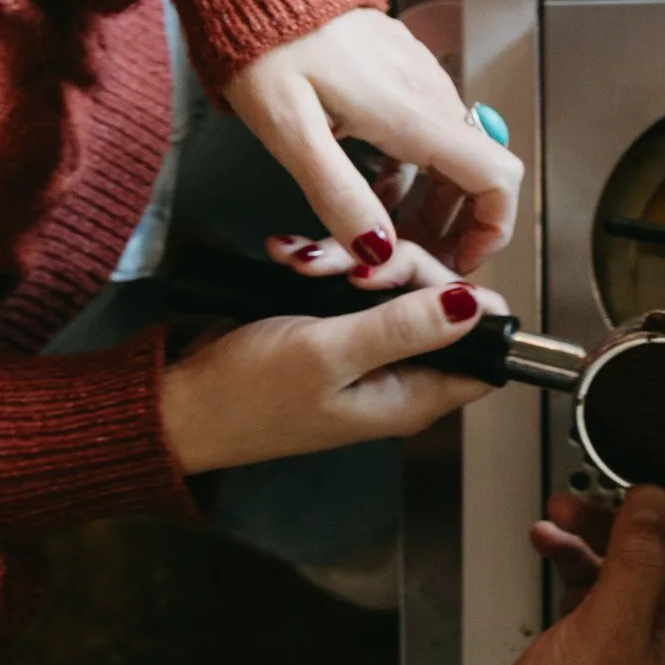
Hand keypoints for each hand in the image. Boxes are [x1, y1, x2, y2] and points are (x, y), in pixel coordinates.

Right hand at [160, 279, 498, 476]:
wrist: (183, 402)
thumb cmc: (246, 397)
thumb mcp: (328, 355)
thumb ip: (402, 329)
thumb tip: (471, 306)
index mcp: (413, 396)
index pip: (481, 345)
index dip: (461, 300)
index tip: (411, 277)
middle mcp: (400, 376)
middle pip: (439, 302)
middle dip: (394, 268)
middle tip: (348, 269)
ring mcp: (368, 353)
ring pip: (393, 285)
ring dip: (349, 262)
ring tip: (305, 265)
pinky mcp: (337, 330)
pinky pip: (352, 285)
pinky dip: (325, 266)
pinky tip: (293, 262)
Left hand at [229, 8, 521, 287]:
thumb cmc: (264, 46)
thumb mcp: (291, 134)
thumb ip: (340, 195)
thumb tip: (378, 250)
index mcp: (412, 113)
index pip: (496, 178)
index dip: (492, 229)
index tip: (459, 258)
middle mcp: (427, 93)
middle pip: (473, 176)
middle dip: (448, 228)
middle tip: (405, 259)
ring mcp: (417, 77)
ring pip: (448, 156)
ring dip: (424, 202)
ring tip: (377, 228)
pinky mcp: (398, 68)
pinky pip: (423, 131)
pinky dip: (409, 170)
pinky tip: (368, 182)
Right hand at [442, 484, 664, 664]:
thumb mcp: (611, 628)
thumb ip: (641, 556)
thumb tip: (662, 499)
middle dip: (639, 509)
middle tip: (614, 474)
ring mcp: (626, 644)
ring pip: (625, 563)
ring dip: (598, 529)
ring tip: (565, 508)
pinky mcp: (585, 647)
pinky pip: (589, 585)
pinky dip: (571, 556)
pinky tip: (549, 540)